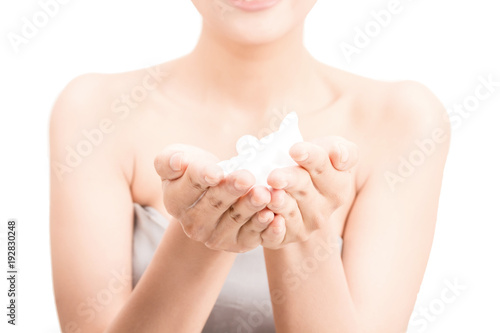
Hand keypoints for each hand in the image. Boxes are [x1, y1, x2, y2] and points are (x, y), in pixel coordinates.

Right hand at [154, 144, 276, 252]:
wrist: (214, 193)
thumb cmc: (195, 169)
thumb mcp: (176, 158)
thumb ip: (170, 160)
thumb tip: (177, 162)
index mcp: (175, 202)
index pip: (189, 187)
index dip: (202, 177)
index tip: (216, 172)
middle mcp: (193, 225)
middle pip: (214, 205)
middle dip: (231, 191)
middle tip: (246, 178)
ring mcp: (216, 237)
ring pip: (236, 219)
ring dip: (251, 207)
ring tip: (264, 194)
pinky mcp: (240, 243)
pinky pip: (254, 236)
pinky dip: (266, 228)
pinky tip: (275, 217)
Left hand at [261, 136, 358, 248]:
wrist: (291, 187)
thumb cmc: (311, 163)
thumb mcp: (330, 150)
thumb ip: (342, 150)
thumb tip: (340, 157)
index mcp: (338, 187)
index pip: (323, 169)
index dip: (310, 158)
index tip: (295, 149)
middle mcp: (323, 210)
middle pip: (304, 190)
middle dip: (290, 181)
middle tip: (274, 176)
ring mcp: (305, 226)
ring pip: (289, 212)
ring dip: (278, 204)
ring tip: (266, 193)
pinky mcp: (285, 237)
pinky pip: (277, 235)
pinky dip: (271, 228)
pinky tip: (265, 216)